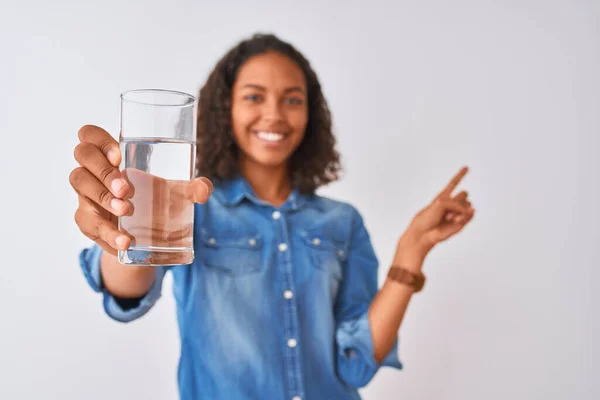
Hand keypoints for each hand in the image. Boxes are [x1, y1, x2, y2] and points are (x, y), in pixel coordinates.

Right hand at [70, 125, 212, 255]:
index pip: (90, 134)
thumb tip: (203, 189)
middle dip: (104, 171)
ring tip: (126, 211)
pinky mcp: (86, 219)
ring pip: (80, 183)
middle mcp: (94, 169)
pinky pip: (88, 222)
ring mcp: (86, 194)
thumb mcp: (175, 192)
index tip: (120, 156)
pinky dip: (108, 232)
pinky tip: (125, 241)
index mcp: (112, 155)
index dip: (99, 140)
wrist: (143, 235)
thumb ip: (193, 188)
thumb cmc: (155, 199)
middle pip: (82, 155)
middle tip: (127, 189)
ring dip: (103, 197)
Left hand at [399, 166, 475, 259]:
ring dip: (458, 210)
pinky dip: (464, 216)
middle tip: (446, 210)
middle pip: (464, 194)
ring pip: (468, 204)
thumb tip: (472, 211)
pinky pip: (470, 215)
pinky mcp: (462, 222)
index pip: (453, 183)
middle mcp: (452, 203)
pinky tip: (455, 220)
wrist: (425, 232)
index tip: (466, 167)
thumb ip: (457, 203)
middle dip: (458, 200)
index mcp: (444, 196)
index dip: (460, 175)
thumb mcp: (441, 202)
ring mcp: (457, 213)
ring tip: (447, 217)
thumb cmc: (428, 217)